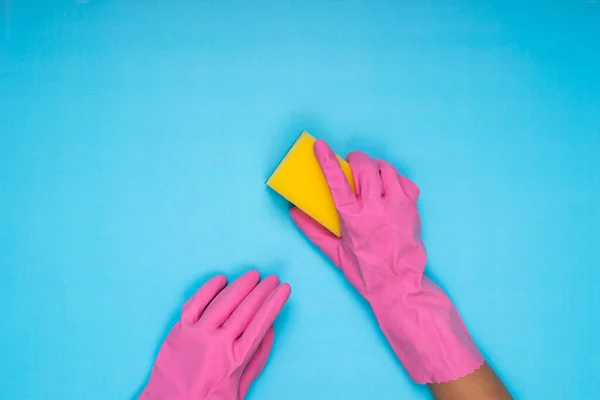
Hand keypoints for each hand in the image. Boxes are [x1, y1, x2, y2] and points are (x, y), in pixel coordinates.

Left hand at [140, 271, 290, 398]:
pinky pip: (194, 303)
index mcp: (236, 359)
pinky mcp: (179, 331)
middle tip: (272, 278)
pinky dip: (208, 289)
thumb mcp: (239, 390)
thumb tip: (269, 331)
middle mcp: (217, 342)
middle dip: (262, 291)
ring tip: (253, 276)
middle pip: (245, 308)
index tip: (284, 289)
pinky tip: (221, 280)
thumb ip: (255, 361)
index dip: (274, 303)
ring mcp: (196, 334)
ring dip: (240, 285)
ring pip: (223, 302)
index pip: (261, 322)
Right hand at [290, 140, 483, 383]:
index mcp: (353, 218)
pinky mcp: (412, 207)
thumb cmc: (366, 272)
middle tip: (351, 163)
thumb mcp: (335, 253)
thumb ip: (313, 230)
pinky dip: (395, 178)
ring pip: (385, 169)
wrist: (400, 284)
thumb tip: (294, 213)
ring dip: (375, 166)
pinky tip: (388, 186)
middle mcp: (375, 207)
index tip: (321, 145)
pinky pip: (404, 180)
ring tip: (370, 174)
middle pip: (364, 167)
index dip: (327, 160)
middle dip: (355, 159)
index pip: (336, 181)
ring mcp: (397, 205)